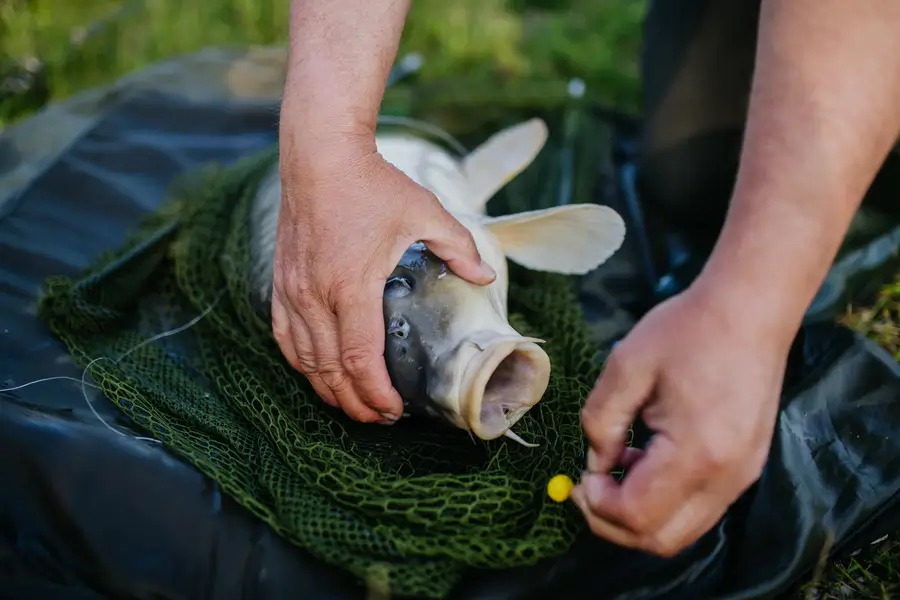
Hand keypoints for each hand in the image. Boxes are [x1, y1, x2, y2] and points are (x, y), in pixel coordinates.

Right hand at [271, 132, 496, 423]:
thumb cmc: (371, 183)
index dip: (375, 393)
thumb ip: (458, 247)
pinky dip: (301, 363)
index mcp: (351, 285)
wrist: (319, 156)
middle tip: (379, 418)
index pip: (358, 358)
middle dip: (355, 402)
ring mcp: (292, 291)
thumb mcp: (424, 211)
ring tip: (352, 406)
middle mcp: (315, 295)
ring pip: (304, 360)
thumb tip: (485, 277)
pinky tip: (316, 374)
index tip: (394, 411)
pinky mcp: (280, 283)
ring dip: (327, 389)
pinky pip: (284, 337)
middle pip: (330, 370)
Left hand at [571, 278, 792, 556]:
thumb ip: (601, 422)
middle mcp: (726, 477)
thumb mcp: (626, 367)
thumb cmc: (688, 329)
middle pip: (662, 539)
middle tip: (588, 486)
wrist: (751, 309)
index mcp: (696, 453)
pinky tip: (646, 456)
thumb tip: (596, 463)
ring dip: (640, 512)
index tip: (578, 477)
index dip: (598, 506)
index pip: (637, 515)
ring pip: (683, 530)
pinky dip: (665, 499)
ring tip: (619, 463)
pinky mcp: (747, 467)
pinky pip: (700, 507)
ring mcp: (743, 476)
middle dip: (614, 523)